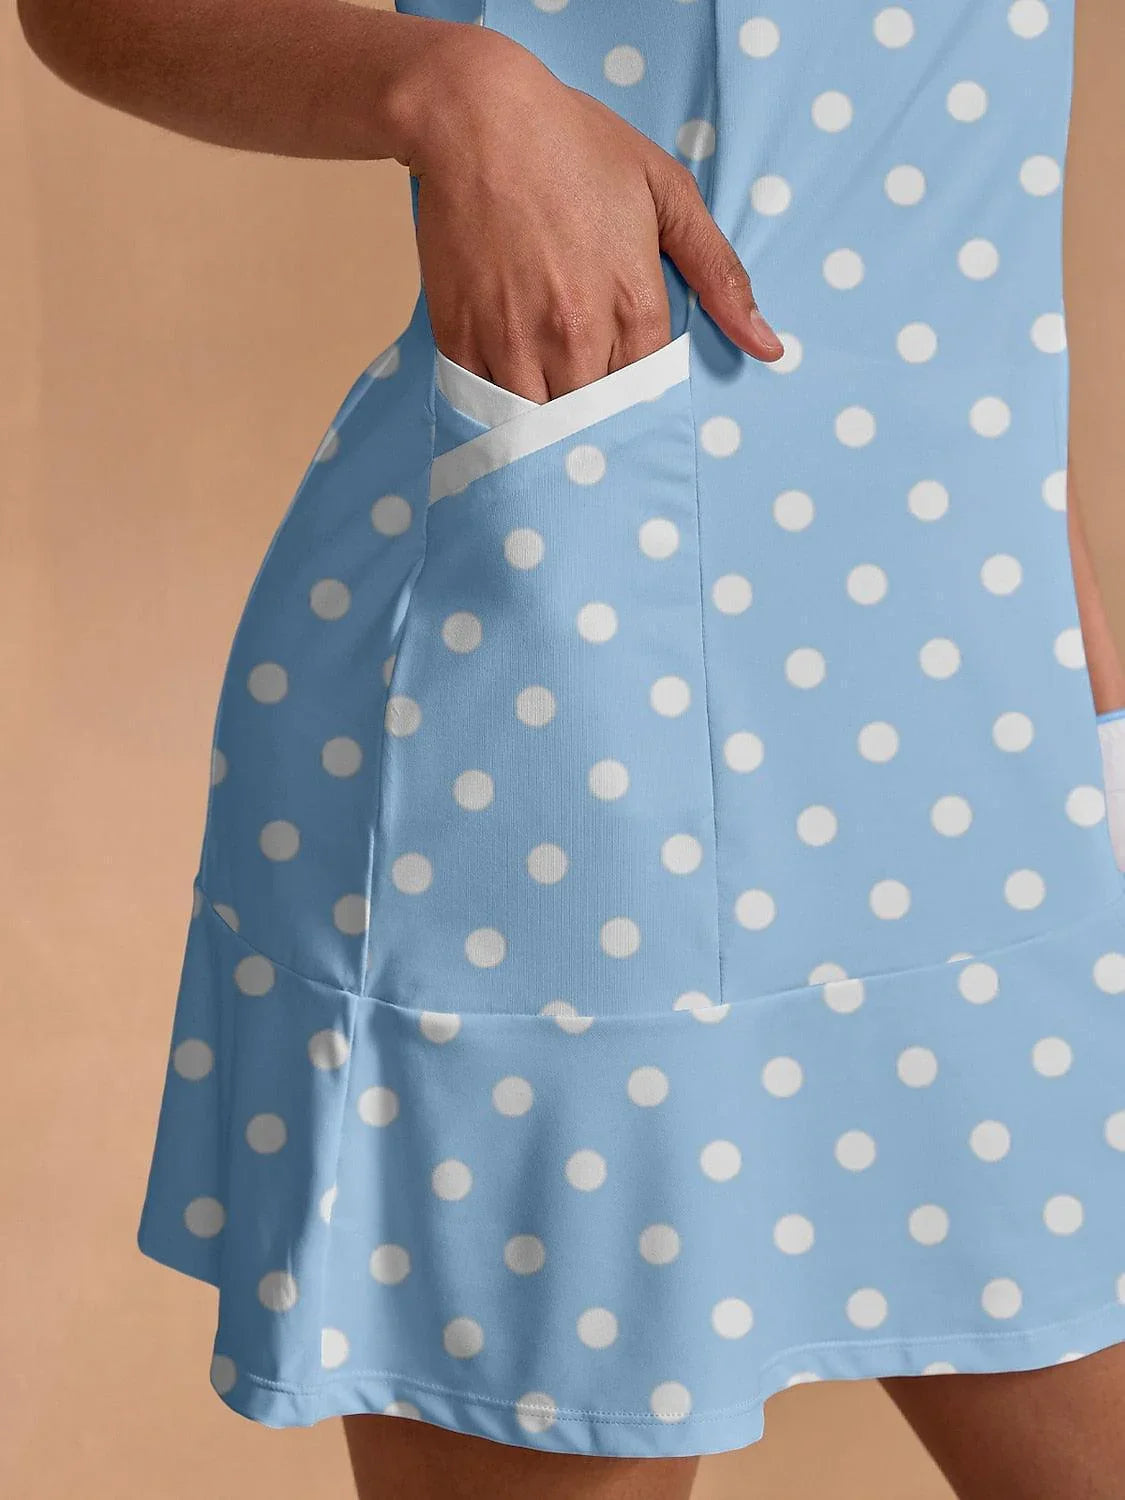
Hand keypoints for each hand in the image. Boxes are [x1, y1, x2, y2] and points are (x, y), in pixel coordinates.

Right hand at [397, 23, 782, 401]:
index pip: (649, 396)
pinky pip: (485, 406)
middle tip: (597, 421)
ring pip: (540, 427)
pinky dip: (500, 413)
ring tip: (556, 418)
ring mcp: (514, 342)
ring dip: (550, 428)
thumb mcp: (666, 193)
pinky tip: (511, 398)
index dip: (644, 403)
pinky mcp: (461, 340)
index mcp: (632, 306)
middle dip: (599, 425)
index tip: (635, 398)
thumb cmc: (575, 146)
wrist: (475, 118)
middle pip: (596, 421)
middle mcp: (575, 336)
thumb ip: (719, 275)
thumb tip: (769, 347)